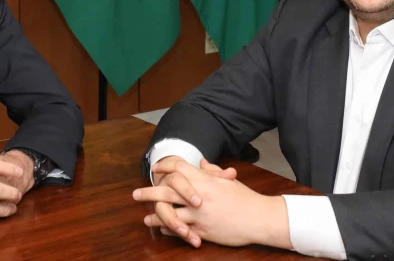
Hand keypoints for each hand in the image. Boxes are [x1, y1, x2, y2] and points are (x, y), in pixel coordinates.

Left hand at [136, 160, 289, 248]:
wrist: (258, 218)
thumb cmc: (245, 198)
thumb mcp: (227, 181)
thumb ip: (212, 171)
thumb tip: (201, 163)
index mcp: (204, 179)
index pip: (177, 167)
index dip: (164, 166)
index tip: (155, 169)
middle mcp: (198, 195)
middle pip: (165, 190)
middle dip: (148, 192)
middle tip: (135, 194)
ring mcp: (198, 214)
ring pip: (168, 213)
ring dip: (154, 216)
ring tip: (145, 218)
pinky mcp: (201, 230)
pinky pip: (179, 229)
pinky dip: (168, 229)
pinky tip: (163, 229)